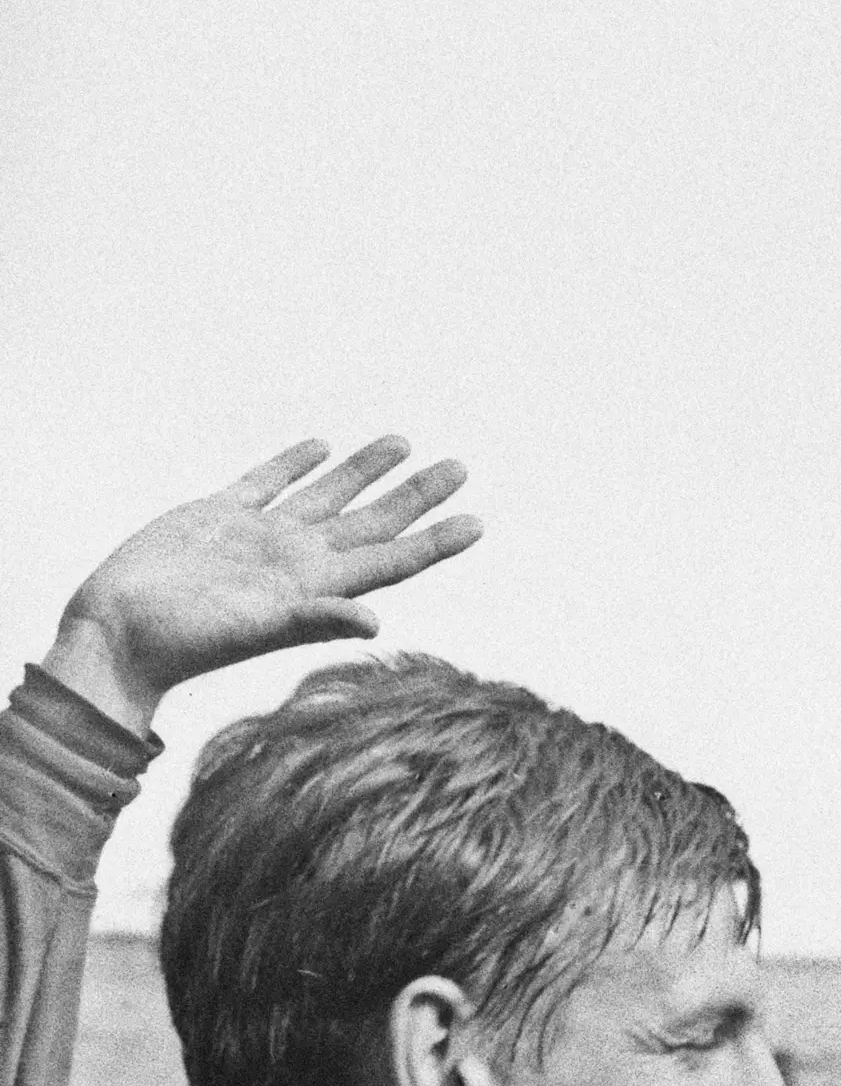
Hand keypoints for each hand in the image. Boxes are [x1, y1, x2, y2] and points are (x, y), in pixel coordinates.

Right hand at [48, 438, 479, 735]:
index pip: (392, 560)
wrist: (116, 634)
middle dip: (415, 495)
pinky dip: (294, 464)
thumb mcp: (254, 632)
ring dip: (364, 471)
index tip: (478, 522)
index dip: (435, 542)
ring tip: (403, 443)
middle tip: (459, 467)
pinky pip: (267, 483)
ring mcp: (259, 536)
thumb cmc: (185, 642)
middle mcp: (297, 560)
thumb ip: (316, 620)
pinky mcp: (216, 515)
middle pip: (372, 521)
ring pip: (326, 495)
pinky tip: (322, 446)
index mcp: (316, 586)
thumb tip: (375, 623)